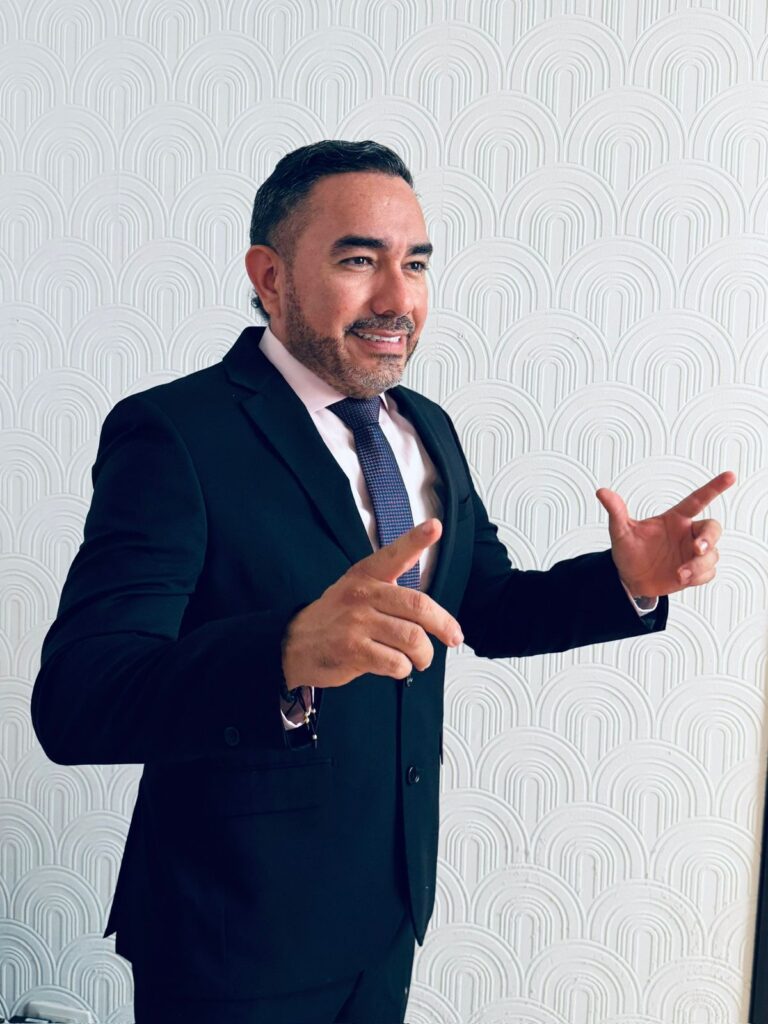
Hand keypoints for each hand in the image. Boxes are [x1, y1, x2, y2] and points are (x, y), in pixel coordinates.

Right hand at [281, 519, 463, 688]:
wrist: (295, 643)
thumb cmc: (335, 617)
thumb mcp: (357, 587)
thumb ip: (390, 582)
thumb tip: (426, 583)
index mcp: (366, 575)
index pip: (394, 554)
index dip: (416, 539)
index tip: (434, 527)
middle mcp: (362, 594)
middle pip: (418, 606)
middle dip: (443, 625)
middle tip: (452, 636)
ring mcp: (356, 623)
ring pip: (412, 638)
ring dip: (424, 654)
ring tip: (420, 658)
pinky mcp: (353, 651)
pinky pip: (396, 662)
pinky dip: (404, 669)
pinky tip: (398, 666)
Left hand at [596, 471, 735, 597]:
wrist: (629, 579)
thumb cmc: (628, 551)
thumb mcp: (621, 531)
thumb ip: (616, 511)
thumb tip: (602, 492)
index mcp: (675, 519)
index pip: (698, 500)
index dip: (714, 487)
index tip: (730, 476)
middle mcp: (687, 533)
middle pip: (713, 528)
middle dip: (709, 538)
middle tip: (697, 548)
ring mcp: (693, 553)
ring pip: (712, 554)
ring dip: (699, 565)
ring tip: (679, 573)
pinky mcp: (695, 571)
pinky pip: (708, 572)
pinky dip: (698, 576)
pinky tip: (682, 577)